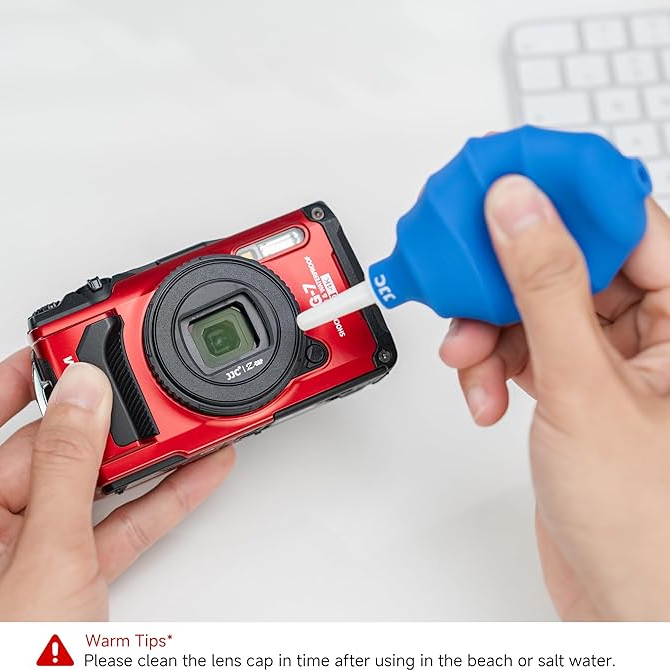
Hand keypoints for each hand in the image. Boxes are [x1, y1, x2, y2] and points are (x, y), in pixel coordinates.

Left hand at [0, 355, 233, 619]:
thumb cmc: (12, 659)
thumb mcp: (47, 554)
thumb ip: (68, 469)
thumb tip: (85, 393)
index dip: (22, 379)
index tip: (61, 346)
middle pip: (54, 454)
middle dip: (106, 421)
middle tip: (141, 383)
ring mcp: (40, 554)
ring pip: (97, 487)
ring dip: (148, 457)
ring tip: (183, 421)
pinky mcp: (80, 576)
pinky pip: (123, 524)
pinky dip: (164, 500)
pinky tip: (199, 472)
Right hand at [440, 175, 669, 620]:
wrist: (621, 601)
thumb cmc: (645, 519)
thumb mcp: (585, 384)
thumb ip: (545, 287)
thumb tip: (519, 209)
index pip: (627, 222)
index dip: (565, 192)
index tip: (510, 173)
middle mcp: (653, 332)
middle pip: (567, 263)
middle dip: (505, 277)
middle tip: (462, 265)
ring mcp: (607, 360)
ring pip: (533, 308)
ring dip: (488, 329)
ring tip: (468, 356)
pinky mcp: (569, 387)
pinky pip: (520, 348)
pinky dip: (491, 365)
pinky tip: (483, 392)